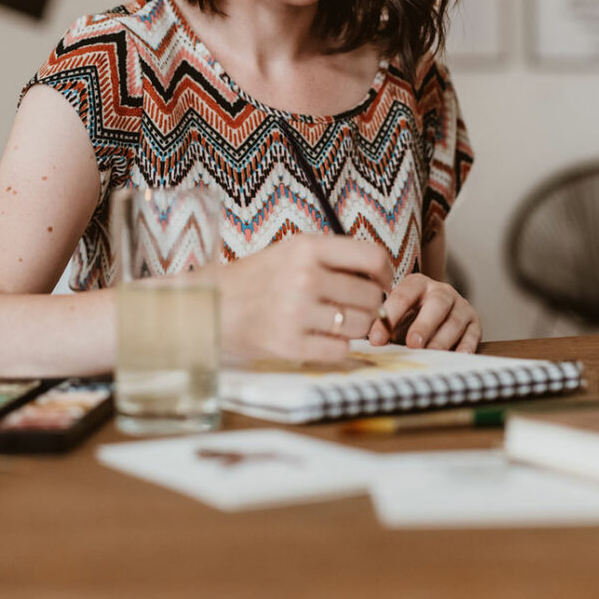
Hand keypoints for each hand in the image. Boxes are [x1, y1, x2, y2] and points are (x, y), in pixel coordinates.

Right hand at [217, 235, 392, 364]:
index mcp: (307, 248)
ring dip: (354, 327)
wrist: (213, 305)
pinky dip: (336, 347)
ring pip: (359, 326)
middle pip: (371, 296)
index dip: (386, 273)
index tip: (382, 282)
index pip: (373, 257)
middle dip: (368, 304)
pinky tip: (320, 337)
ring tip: (334, 322)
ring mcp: (296, 312)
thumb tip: (380, 276)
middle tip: (351, 306)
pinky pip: (340, 350)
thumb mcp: (292, 250)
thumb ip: (333, 257)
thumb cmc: (258, 277)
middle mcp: (305, 277)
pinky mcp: (289, 344)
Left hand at [367, 273, 481, 352]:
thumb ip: (387, 325)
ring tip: (431, 354)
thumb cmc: (411, 315)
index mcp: (418, 283)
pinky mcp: (474, 322)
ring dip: (442, 339)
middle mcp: (442, 291)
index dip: (390, 316)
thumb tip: (373, 341)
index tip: (376, 338)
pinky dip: (466, 346)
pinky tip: (457, 355)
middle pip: (436, 304)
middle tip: (412, 344)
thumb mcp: (397, 314)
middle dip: (423, 325)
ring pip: (454, 320)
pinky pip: (472, 334)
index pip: (403, 295)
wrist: (439, 310)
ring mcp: (461, 305)